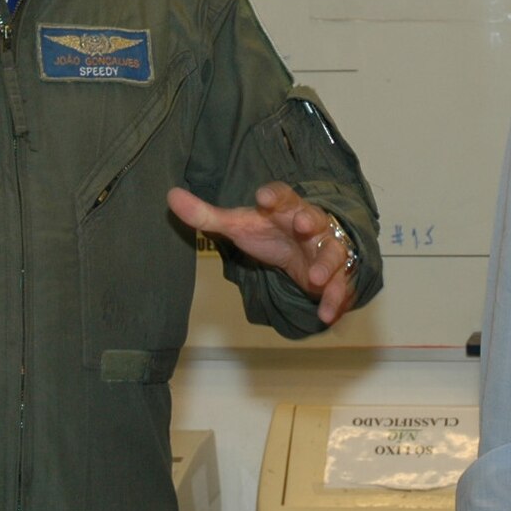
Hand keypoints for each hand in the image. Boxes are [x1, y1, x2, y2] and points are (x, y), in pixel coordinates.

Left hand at [166, 182, 359, 324]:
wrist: (307, 247)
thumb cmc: (271, 231)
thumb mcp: (239, 224)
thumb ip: (206, 215)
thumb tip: (170, 197)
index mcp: (284, 208)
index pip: (281, 195)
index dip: (274, 195)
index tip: (263, 198)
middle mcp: (310, 224)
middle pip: (313, 218)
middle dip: (310, 221)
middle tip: (304, 225)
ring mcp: (326, 248)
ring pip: (332, 252)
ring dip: (326, 264)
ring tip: (316, 278)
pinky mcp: (337, 274)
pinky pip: (340, 285)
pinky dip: (335, 299)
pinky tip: (326, 316)